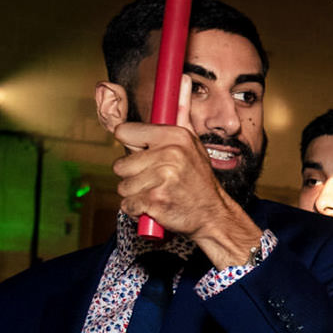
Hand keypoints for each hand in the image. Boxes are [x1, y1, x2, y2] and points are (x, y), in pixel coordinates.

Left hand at [111, 121, 258, 266]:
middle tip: (155, 181)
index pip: (124, 131)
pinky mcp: (155, 199)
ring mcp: (162, 176)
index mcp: (176, 136)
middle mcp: (170, 153)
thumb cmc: (198, 184)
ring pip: (123, 186)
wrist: (213, 215)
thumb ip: (166, 135)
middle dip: (132, 176)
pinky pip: (127, 204)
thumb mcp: (192, 150)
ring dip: (136, 194)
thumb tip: (153, 117)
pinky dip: (137, 209)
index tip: (142, 156)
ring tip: (157, 193)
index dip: (130, 146)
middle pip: (120, 165)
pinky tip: (155, 205)